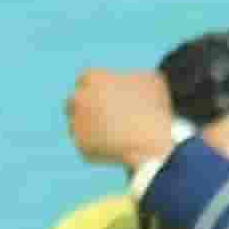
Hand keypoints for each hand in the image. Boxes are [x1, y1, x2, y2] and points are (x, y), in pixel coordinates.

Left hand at [66, 68, 180, 169]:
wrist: (151, 139)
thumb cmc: (155, 107)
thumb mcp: (151, 82)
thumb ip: (134, 79)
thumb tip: (133, 84)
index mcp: (94, 78)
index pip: (84, 80)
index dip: (94, 89)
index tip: (102, 96)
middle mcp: (80, 99)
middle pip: (72, 102)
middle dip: (83, 108)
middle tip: (96, 116)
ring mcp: (78, 123)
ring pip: (76, 126)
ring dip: (88, 130)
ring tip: (111, 136)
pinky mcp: (81, 146)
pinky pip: (86, 147)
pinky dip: (97, 149)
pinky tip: (115, 150)